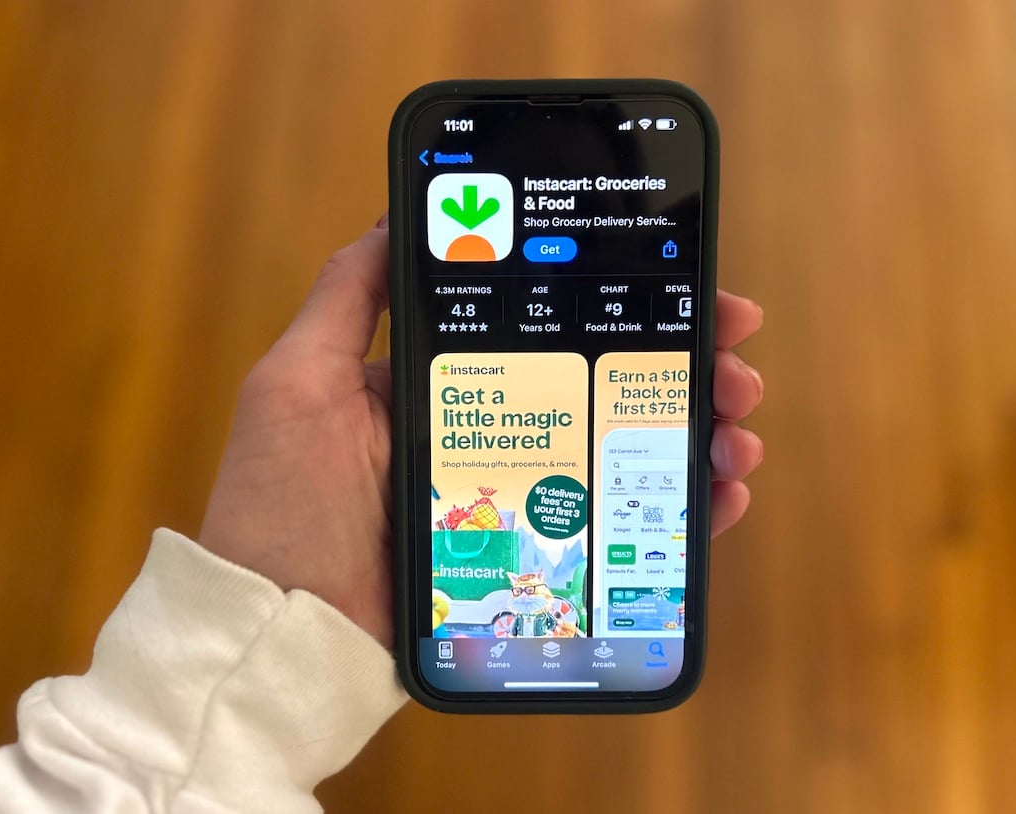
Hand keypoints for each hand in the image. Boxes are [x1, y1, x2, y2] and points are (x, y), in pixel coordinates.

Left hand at [199, 219, 763, 646]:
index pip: (551, 333)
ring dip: (694, 435)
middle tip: (736, 366)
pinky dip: (679, 514)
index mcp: (449, 386)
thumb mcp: (299, 383)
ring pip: (626, 457)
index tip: (687, 289)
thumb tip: (395, 217)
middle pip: (605, 391)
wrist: (281, 635)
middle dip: (681, 370)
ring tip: (736, 431)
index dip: (622, 308)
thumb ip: (346, 301)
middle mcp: (493, 437)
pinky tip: (720, 495)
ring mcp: (517, 503)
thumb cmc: (279, 506)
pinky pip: (619, 531)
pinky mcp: (533, 562)